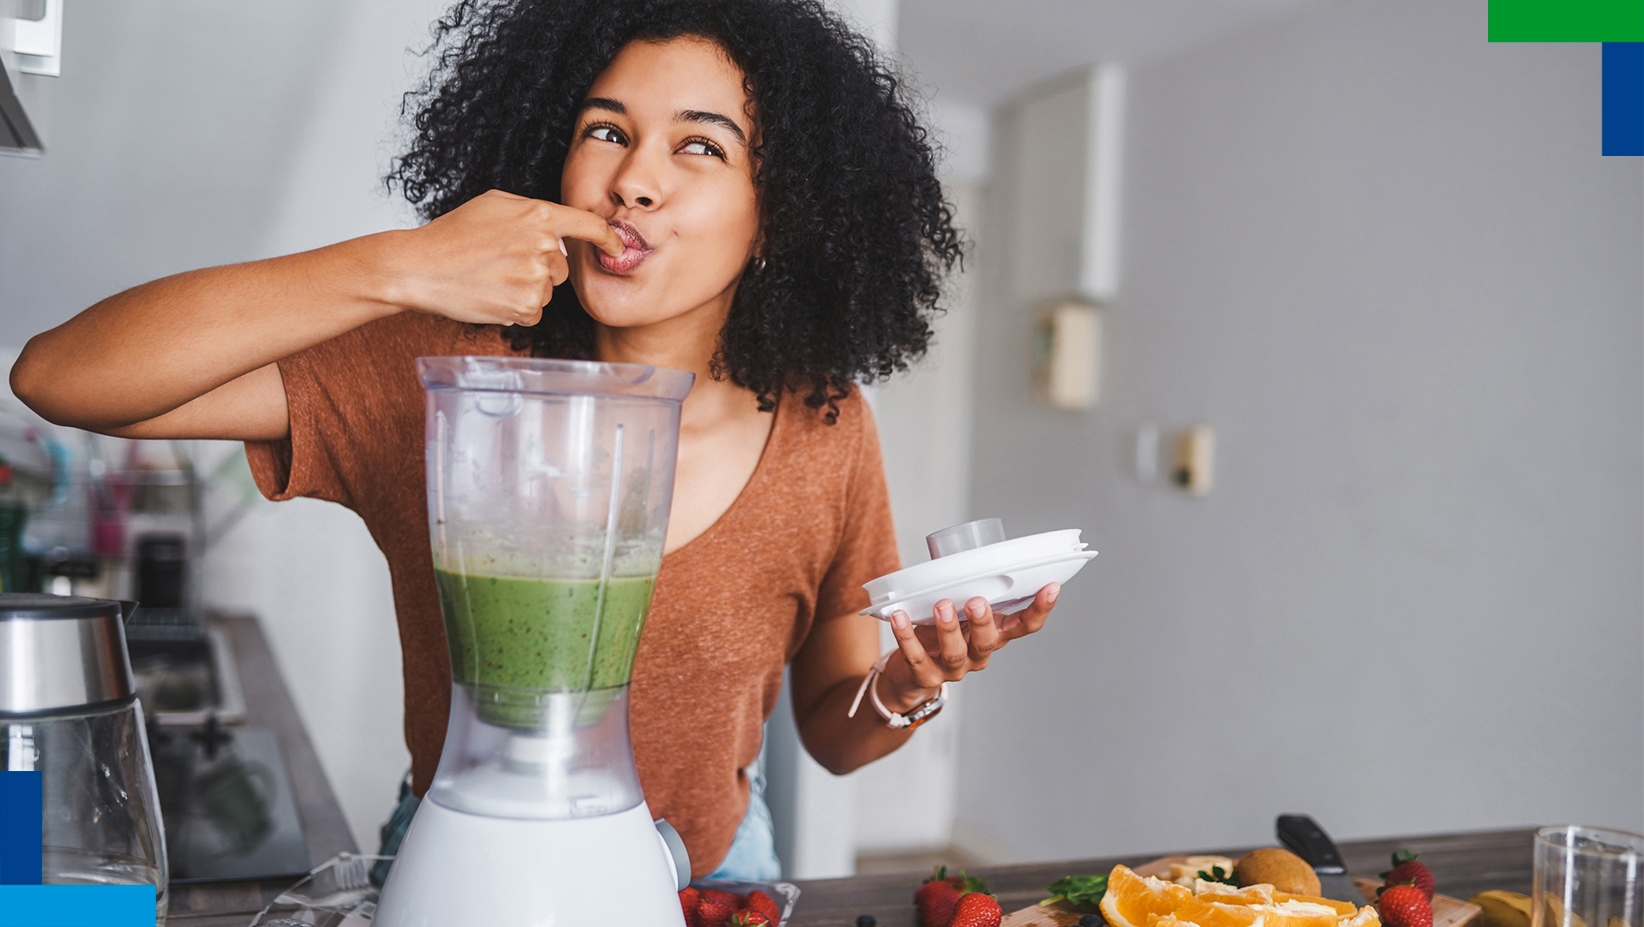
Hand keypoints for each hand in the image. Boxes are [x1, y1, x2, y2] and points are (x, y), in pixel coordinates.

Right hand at [383, 189, 624, 326]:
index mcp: (539, 216)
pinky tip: (491, 295)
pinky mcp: (524, 307)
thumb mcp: (494, 204)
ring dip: (526, 288)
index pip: (589, 226)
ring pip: (547, 290)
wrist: (420, 267)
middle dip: (541, 267)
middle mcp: (543, 246)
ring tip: (492, 277)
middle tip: (502, 262)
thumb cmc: (453, 234)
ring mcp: (535, 278)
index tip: (618, 247)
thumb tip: (560, 230)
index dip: (608, 238)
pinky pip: (534, 312)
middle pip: (563, 267)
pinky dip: (516, 308)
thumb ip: (533, 212)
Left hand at [877, 584, 1060, 711]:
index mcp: (994, 635)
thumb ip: (965, 588)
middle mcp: (978, 654)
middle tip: (977, 601)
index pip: (1025, 626)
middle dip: (984, 622)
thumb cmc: (939, 633)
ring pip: (955, 653)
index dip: (1040, 609)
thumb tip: (961, 550)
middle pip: (988, 642)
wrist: (910, 675)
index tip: (1050, 586)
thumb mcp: (960, 611)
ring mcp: (954, 669)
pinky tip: (901, 617)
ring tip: (941, 605)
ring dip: (948, 628)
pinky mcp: (926, 676)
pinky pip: (917, 657)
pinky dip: (907, 636)